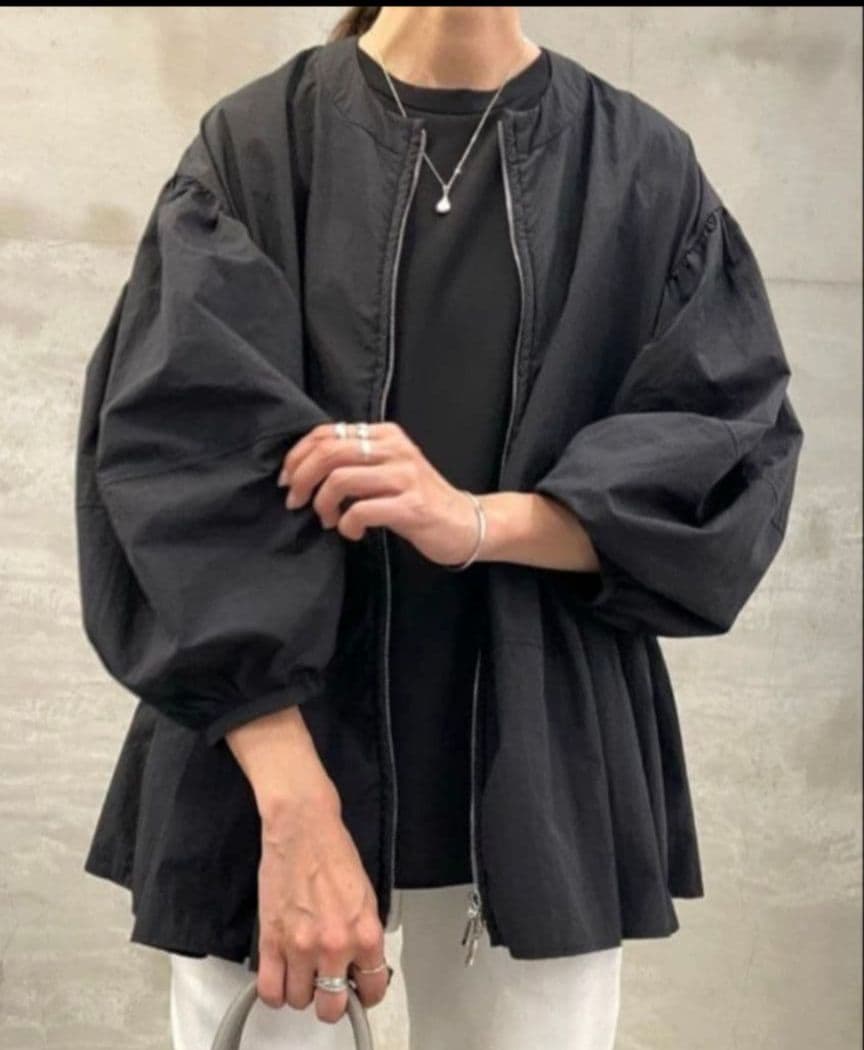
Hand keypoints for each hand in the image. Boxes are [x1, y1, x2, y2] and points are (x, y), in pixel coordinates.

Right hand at [256, 797, 391, 1023]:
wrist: (303, 827)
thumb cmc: (333, 852)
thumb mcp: (366, 896)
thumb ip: (364, 934)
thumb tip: (360, 964)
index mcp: (365, 933)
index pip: (372, 988)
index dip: (365, 993)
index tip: (358, 991)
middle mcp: (335, 945)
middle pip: (332, 1007)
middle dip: (331, 1000)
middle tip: (328, 984)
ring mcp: (300, 946)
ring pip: (299, 1001)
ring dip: (301, 990)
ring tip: (303, 971)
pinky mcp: (271, 941)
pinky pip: (270, 990)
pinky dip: (275, 992)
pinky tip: (281, 978)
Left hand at [277, 422, 480, 566]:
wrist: (465, 523)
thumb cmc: (418, 499)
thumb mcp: (388, 468)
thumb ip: (356, 459)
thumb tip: (305, 466)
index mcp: (386, 435)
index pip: (327, 432)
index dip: (298, 455)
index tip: (288, 479)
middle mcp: (395, 449)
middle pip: (328, 452)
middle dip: (302, 479)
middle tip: (296, 502)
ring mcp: (405, 477)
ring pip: (339, 479)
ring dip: (323, 504)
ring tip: (329, 520)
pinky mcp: (411, 507)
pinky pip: (361, 511)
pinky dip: (347, 525)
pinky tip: (352, 533)